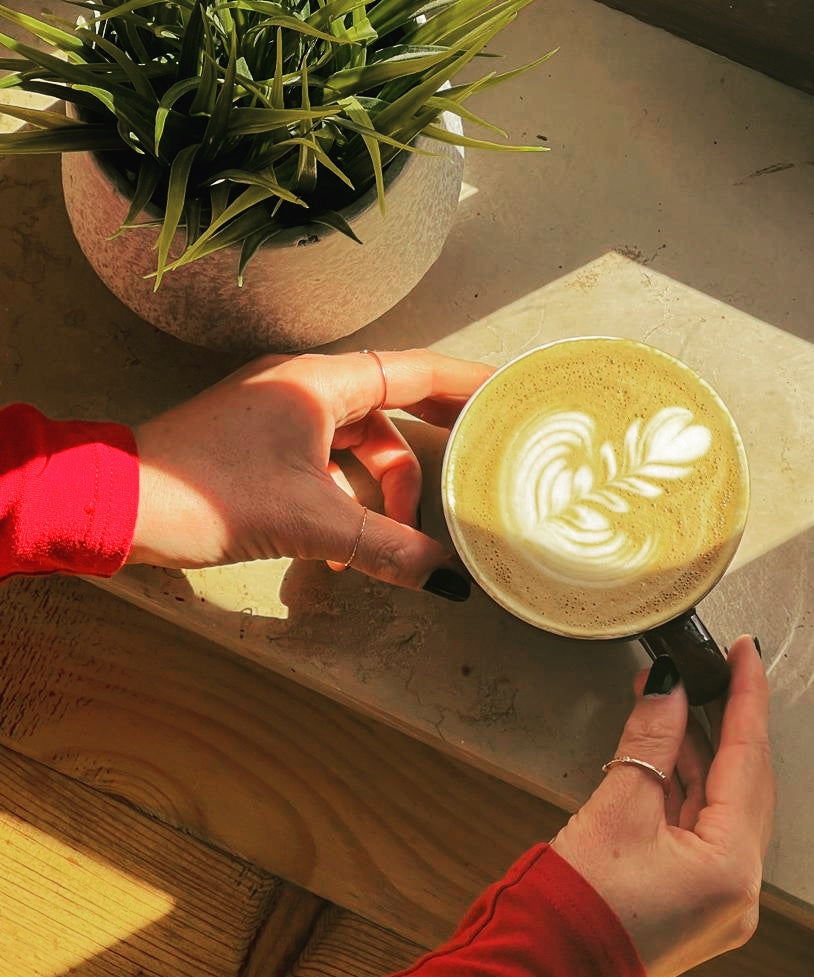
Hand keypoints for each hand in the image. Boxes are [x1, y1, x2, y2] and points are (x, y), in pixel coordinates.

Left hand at [129, 349, 491, 593]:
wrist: (119, 503)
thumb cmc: (207, 494)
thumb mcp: (308, 522)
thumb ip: (383, 547)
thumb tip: (444, 579)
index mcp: (319, 383)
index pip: (413, 371)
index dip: (465, 382)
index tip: (506, 392)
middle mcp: (303, 387)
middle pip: (390, 408)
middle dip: (430, 442)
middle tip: (476, 459)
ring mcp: (279, 414)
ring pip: (356, 444)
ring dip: (378, 491)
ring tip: (385, 543)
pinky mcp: (260, 442)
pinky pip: (324, 461)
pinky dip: (343, 497)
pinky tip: (338, 547)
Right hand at [550, 635, 773, 976]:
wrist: (544, 970)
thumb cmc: (578, 908)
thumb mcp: (616, 808)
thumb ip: (650, 742)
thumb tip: (668, 691)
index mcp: (731, 869)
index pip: (748, 760)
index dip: (746, 696)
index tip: (743, 653)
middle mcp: (737, 889)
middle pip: (743, 783)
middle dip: (720, 721)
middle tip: (706, 670)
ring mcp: (716, 898)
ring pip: (720, 804)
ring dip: (698, 751)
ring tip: (672, 701)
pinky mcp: (691, 898)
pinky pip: (700, 827)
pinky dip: (684, 785)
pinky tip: (666, 751)